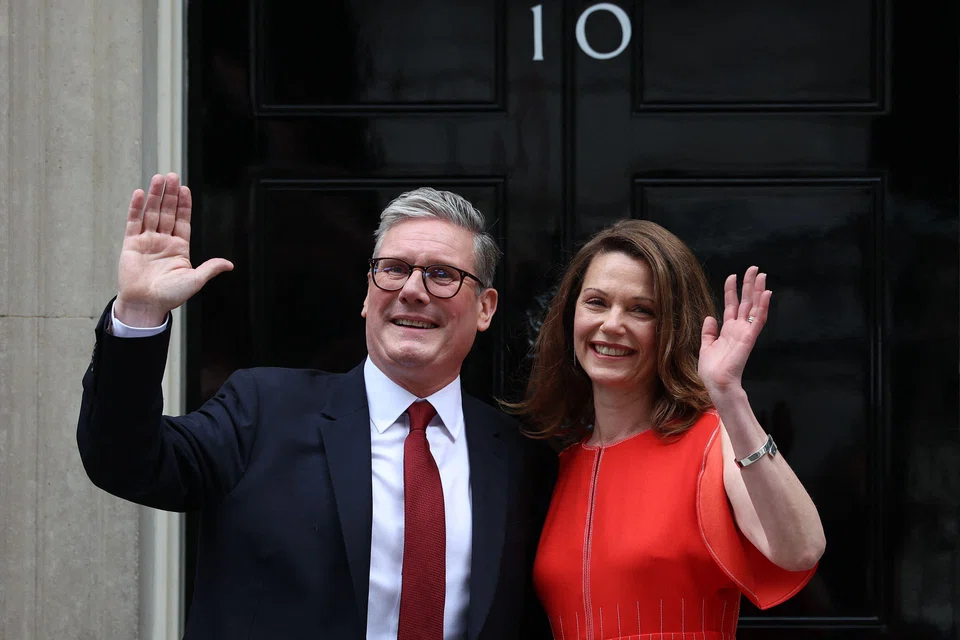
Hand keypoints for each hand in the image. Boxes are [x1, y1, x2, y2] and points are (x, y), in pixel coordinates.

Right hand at [115, 173, 232, 326]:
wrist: (146, 305)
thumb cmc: (170, 295)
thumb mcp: (195, 280)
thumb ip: (210, 268)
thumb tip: (229, 264)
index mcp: (179, 247)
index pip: (183, 220)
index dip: (184, 205)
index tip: (185, 188)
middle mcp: (163, 241)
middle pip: (167, 212)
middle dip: (170, 195)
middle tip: (171, 175)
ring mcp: (147, 241)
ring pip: (151, 213)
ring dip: (155, 196)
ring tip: (158, 178)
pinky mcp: (131, 244)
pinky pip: (133, 222)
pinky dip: (136, 208)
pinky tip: (139, 194)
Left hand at [698, 266, 770, 395]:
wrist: (717, 383)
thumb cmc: (711, 369)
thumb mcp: (706, 346)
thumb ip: (709, 332)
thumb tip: (710, 317)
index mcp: (728, 330)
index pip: (732, 305)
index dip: (732, 290)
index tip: (732, 276)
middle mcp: (739, 329)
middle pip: (745, 302)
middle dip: (749, 285)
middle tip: (754, 269)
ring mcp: (745, 332)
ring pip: (754, 307)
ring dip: (758, 291)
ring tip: (761, 275)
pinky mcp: (749, 338)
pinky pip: (758, 320)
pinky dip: (763, 306)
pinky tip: (767, 293)